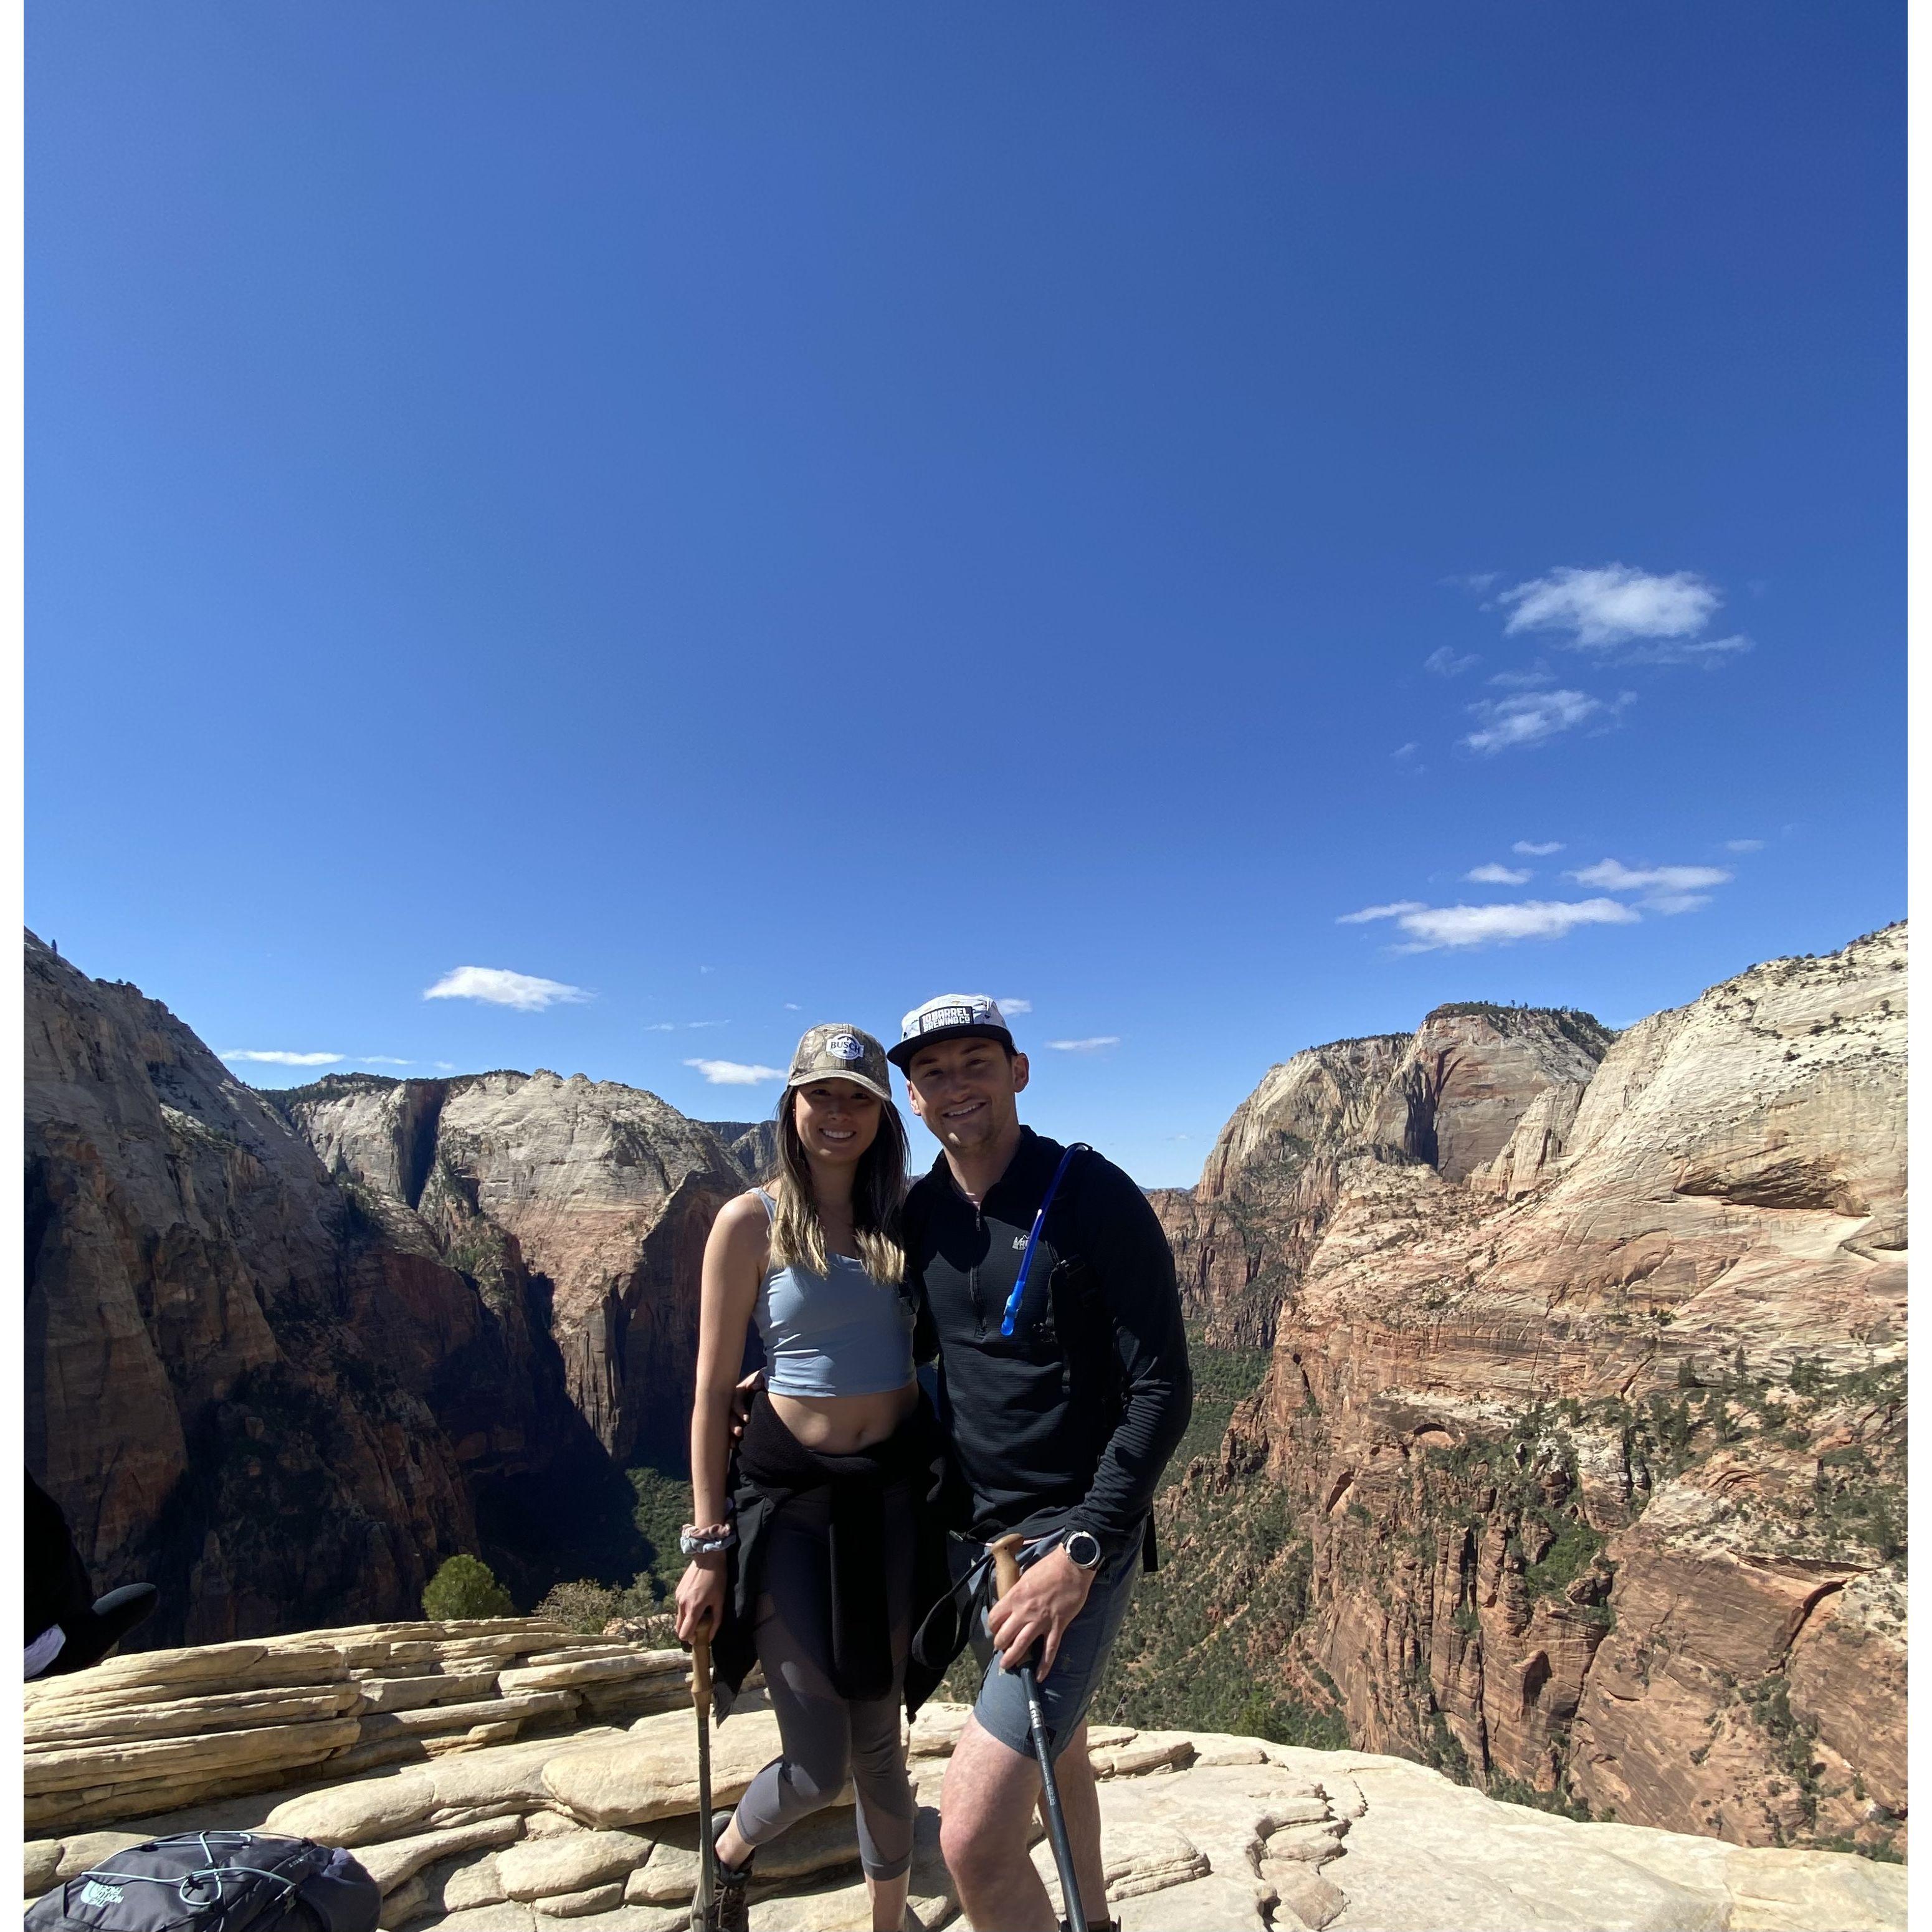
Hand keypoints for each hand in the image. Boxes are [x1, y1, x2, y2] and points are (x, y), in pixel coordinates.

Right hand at [674, 1557, 725, 1645]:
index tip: (698, 1637)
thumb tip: (710, 1638)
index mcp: (693, 1609)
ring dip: (686, 1620)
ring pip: (679, 1617)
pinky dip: (686, 1609)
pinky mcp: (677, 1591)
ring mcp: (678, 1597)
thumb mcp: (720, 1601)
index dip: (690, 1639)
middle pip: (678, 1628)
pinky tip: (696, 1600)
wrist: (707, 1558)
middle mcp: (682, 1604)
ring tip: (700, 1611)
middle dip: (687, 1631)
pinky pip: (679, 1606)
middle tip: (699, 1627)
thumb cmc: (717, 1579)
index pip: (684, 1634)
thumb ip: (716, 1621)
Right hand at [728, 1370, 764, 1444]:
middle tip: (739, 1433)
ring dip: (729, 1434)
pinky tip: (733, 1446)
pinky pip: (730, 1430)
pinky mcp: (737, 1420)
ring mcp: (734, 1412)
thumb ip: (759, 1378)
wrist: (768, 1386)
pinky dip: (730, 1438)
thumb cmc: (765, 1379)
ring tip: (734, 1444)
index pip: (735, 1401)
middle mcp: (733, 1402)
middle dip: (732, 1424)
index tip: (747, 1419)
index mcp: (738, 1391)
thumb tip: (756, 1387)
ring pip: (727, 1424)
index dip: (740, 1410)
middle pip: (729, 1414)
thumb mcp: (763, 1375)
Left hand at [985, 1547, 1093, 1681]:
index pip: (995, 1617)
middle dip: (1000, 1644)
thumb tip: (1011, 1600)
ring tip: (1006, 1666)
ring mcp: (1041, 1621)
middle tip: (1001, 1648)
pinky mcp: (1058, 1626)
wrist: (1072, 1565)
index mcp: (1015, 1596)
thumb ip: (1017, 1592)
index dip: (993, 1626)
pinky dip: (1044, 1666)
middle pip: (1004, 1635)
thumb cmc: (1049, 1566)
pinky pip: (1049, 1650)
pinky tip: (1039, 1676)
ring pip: (1021, 1645)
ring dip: (1012, 1658)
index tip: (996, 1629)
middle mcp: (1024, 1611)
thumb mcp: (1026, 1575)